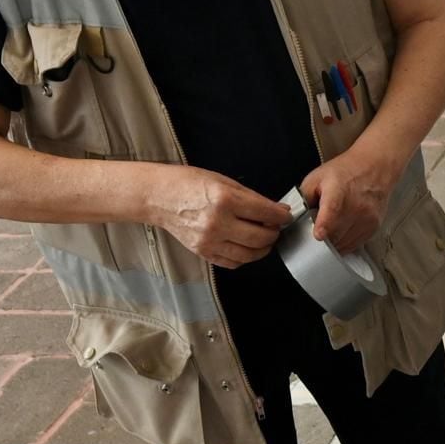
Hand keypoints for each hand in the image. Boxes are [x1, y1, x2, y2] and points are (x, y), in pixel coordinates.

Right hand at [157, 169, 287, 267]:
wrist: (159, 197)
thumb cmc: (188, 184)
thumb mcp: (223, 181)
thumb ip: (252, 197)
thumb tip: (277, 210)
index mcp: (225, 200)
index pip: (266, 213)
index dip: (282, 216)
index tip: (285, 216)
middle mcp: (218, 223)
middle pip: (261, 238)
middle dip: (274, 233)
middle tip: (274, 227)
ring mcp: (209, 241)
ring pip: (249, 255)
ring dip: (263, 248)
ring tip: (263, 238)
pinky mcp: (203, 252)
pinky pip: (233, 263)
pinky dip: (245, 257)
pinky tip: (246, 247)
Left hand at [297, 135, 405, 253]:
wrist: (374, 167)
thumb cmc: (345, 172)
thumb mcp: (317, 178)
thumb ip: (303, 197)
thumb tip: (293, 216)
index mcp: (338, 190)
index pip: (333, 210)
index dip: (324, 224)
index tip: (319, 234)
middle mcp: (356, 206)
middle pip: (336, 233)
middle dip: (322, 237)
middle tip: (317, 229)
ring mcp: (367, 218)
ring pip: (344, 243)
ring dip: (333, 242)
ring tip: (330, 228)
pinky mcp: (373, 227)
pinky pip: (354, 245)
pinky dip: (345, 243)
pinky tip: (341, 232)